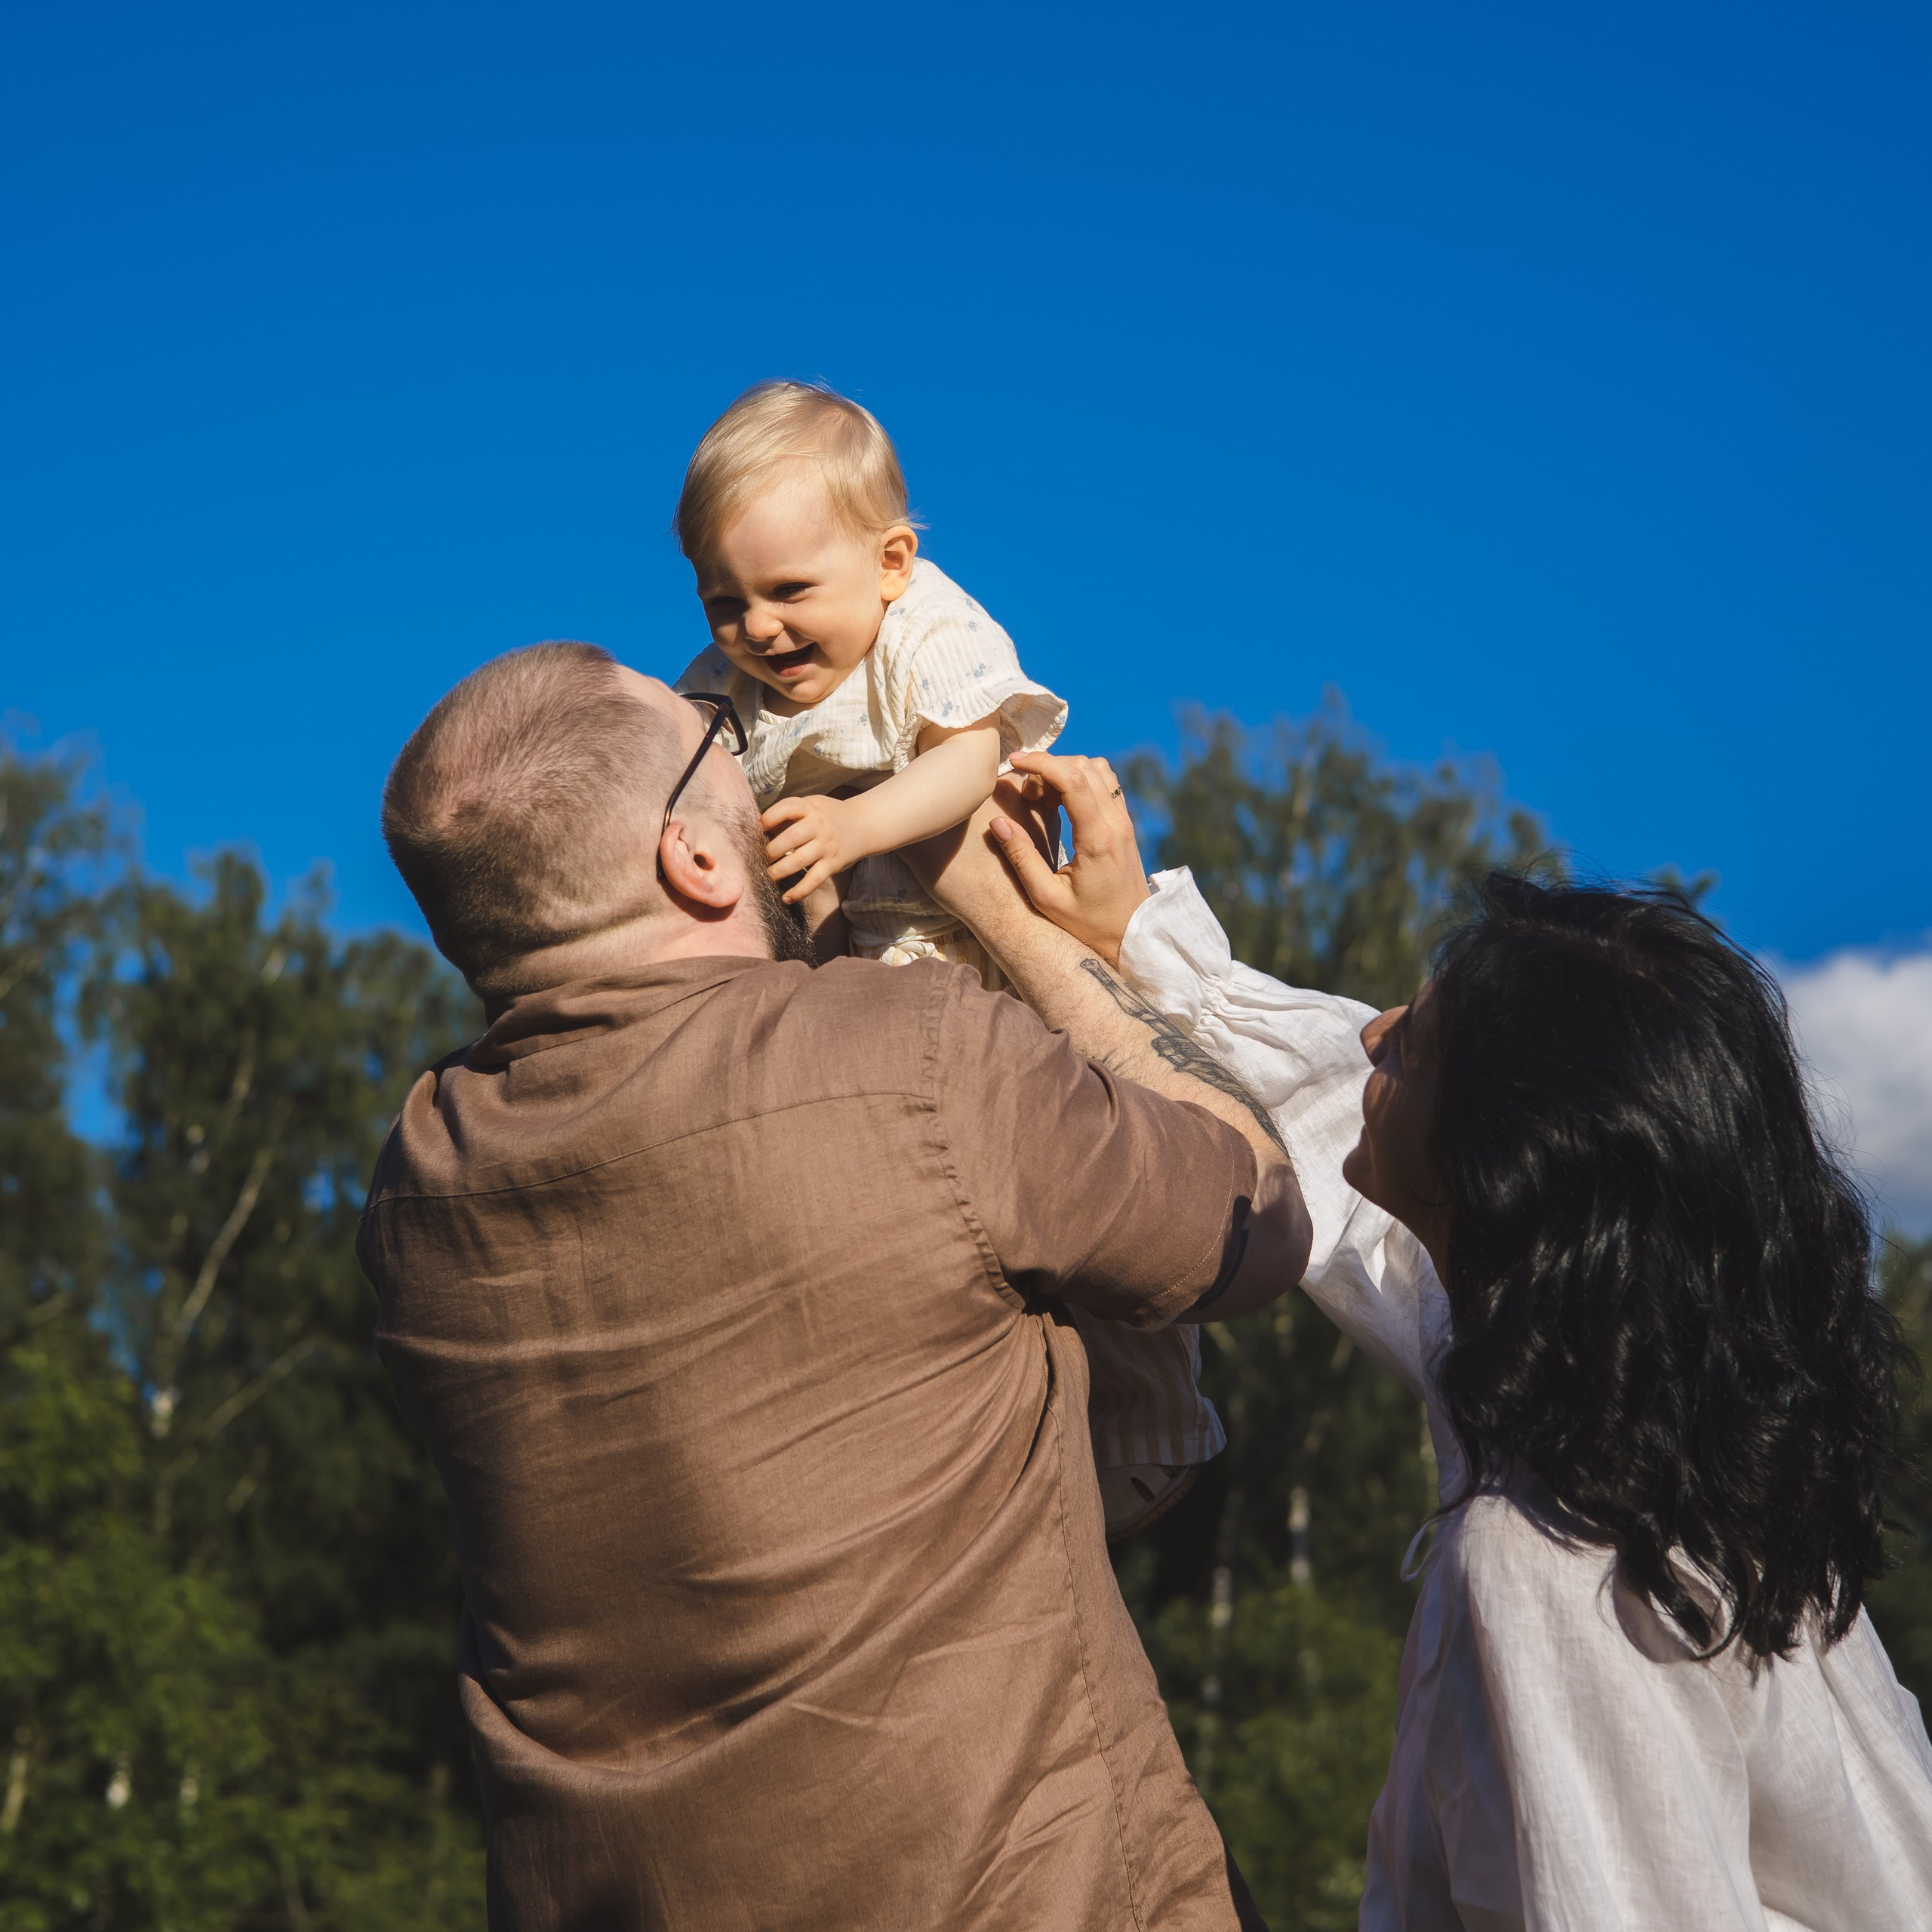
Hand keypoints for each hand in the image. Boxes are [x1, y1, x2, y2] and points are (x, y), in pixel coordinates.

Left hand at [762, 793, 859, 903]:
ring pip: (798, 860)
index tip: (758, 829)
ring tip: (768, 875)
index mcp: (810, 807)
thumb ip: (790, 812)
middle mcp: (819, 825)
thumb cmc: (828, 815)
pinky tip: (786, 898)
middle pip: (789, 838)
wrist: (863, 824)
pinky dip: (799, 891)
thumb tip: (760, 828)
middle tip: (761, 858)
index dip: (768, 819)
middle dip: (770, 851)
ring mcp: (827, 845)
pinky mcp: (833, 864)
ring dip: (779, 871)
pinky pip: (813, 880)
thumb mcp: (811, 805)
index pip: (786, 809)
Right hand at [990, 752, 1150, 963]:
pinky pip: (1106, 783)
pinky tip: (1061, 801)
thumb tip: (998, 822)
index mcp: (1098, 840)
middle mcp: (1116, 824)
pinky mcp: (1125, 824)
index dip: (1041, 763)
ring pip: (1098, 769)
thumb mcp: (1046, 899)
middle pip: (1085, 766)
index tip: (1013, 762)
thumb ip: (1022, 858)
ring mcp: (1124, 821)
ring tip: (1042, 796)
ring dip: (1066, 770)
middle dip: (1049, 767)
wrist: (1130, 935)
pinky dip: (1080, 779)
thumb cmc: (1087, 924)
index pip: (1073, 780)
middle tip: (1025, 792)